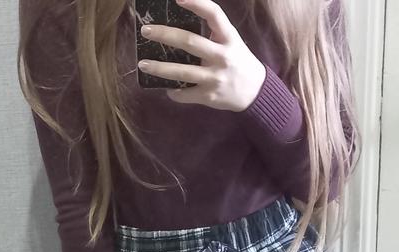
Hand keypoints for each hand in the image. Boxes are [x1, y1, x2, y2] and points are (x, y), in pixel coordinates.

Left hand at [138, 0, 266, 112]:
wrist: (255, 92)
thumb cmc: (237, 61)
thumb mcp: (231, 41)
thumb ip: (212, 32)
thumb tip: (180, 26)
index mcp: (229, 38)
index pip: (214, 14)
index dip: (196, 3)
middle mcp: (223, 56)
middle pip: (190, 42)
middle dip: (165, 35)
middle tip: (146, 31)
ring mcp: (216, 77)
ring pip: (182, 72)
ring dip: (160, 68)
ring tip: (143, 64)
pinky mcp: (210, 96)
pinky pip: (186, 93)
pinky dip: (174, 92)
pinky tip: (167, 89)